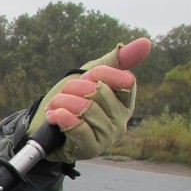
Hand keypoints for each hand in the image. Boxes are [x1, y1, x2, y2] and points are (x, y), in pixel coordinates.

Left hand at [32, 37, 151, 162]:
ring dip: (62, 102)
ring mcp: (107, 137)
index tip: (86, 77)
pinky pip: (77, 126)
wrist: (43, 126)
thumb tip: (147, 42)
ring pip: (86, 107)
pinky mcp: (90, 149)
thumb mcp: (91, 75)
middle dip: (73, 88)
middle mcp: (121, 121)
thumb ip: (117, 59)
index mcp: (125, 103)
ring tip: (55, 106)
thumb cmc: (70, 100)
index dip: (101, 74)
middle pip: (100, 92)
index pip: (125, 81)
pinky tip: (54, 116)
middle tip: (62, 95)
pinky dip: (60, 116)